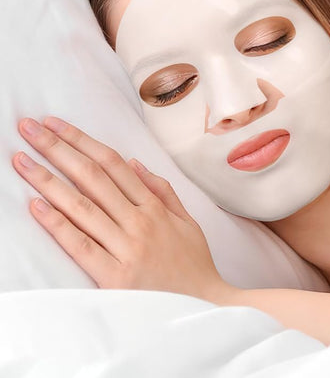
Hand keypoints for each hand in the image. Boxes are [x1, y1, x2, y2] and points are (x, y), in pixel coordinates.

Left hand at [12, 116, 233, 302]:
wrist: (205, 306)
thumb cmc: (193, 264)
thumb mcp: (187, 221)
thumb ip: (162, 191)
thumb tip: (134, 163)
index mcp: (155, 207)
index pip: (112, 164)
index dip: (82, 141)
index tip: (56, 125)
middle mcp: (139, 221)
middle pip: (92, 177)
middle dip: (57, 149)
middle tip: (30, 129)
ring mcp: (126, 248)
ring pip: (82, 206)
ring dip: (48, 180)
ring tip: (22, 161)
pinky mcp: (114, 277)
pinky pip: (81, 246)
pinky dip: (58, 225)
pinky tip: (37, 206)